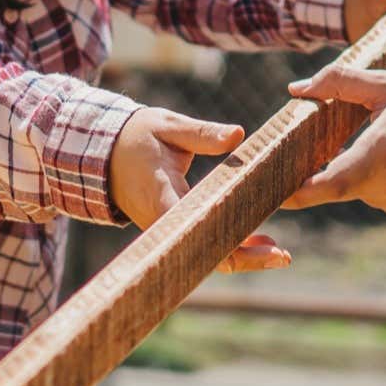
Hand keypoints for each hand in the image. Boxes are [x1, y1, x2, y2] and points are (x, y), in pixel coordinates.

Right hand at [108, 108, 291, 272]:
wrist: (101, 154)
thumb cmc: (135, 136)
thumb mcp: (167, 126)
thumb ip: (202, 133)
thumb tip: (237, 134)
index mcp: (163, 197)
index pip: (202, 230)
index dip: (235, 245)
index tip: (267, 247)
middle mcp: (163, 223)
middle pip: (207, 253)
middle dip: (246, 258)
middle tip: (283, 256)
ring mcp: (165, 230)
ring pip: (205, 252)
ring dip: (240, 254)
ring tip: (278, 253)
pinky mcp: (169, 228)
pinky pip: (200, 243)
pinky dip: (227, 244)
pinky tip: (255, 240)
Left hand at [282, 66, 385, 220]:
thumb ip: (338, 82)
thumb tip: (296, 89)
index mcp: (385, 149)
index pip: (330, 183)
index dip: (298, 193)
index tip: (272, 193)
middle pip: (343, 183)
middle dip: (336, 163)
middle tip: (347, 136)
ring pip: (363, 191)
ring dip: (364, 171)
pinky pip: (384, 198)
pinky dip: (384, 181)